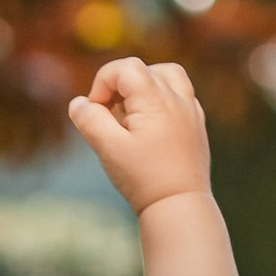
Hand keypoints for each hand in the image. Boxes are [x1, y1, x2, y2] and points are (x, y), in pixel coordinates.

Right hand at [67, 55, 213, 216]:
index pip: (125, 68)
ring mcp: (191, 112)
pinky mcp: (197, 126)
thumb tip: (78, 103)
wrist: (180, 206)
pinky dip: (161, 100)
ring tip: (132, 113)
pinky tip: (151, 126)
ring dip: (145, 86)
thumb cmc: (144, 178)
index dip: (102, 83)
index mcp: (157, 99)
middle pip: (145, 69)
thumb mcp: (108, 148)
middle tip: (113, 115)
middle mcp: (178, 99)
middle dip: (121, 85)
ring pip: (169, 76)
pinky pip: (180, 96)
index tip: (96, 111)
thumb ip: (89, 120)